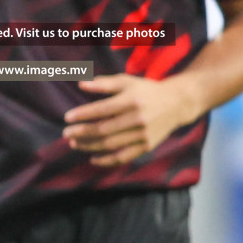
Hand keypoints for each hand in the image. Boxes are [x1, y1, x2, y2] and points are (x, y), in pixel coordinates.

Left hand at [61, 74, 200, 166]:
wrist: (176, 103)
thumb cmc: (146, 90)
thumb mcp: (127, 82)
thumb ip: (104, 84)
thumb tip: (81, 84)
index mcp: (131, 100)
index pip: (102, 109)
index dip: (83, 114)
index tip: (67, 117)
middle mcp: (138, 119)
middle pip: (104, 129)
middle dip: (82, 132)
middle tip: (66, 133)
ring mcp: (143, 135)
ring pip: (111, 144)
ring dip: (90, 146)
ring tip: (74, 143)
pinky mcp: (146, 146)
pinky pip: (123, 157)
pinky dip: (107, 160)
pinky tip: (92, 159)